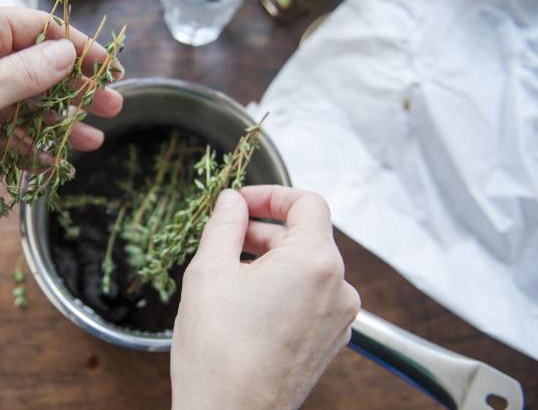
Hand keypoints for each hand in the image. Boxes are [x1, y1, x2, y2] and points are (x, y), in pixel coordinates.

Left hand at [0, 4, 122, 197]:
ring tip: (88, 144)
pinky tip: (48, 164)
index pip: (39, 30)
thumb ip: (23, 76)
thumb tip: (67, 53)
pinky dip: (20, 147)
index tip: (112, 72)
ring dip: (52, 124)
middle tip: (112, 110)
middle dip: (73, 90)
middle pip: (34, 68)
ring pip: (18, 105)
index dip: (79, 50)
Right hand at [170, 186, 359, 409]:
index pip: (307, 204)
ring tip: (230, 275)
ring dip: (271, 261)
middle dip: (264, 231)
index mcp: (316, 262)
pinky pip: (310, 299)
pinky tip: (246, 304)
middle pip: (307, 237)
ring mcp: (338, 320)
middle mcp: (338, 289)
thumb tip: (231, 202)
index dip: (271, 195)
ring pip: (307, 270)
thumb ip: (224, 224)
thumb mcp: (209, 271)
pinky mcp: (328, 343)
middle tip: (224, 238)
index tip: (241, 202)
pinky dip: (282, 289)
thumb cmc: (219, 352)